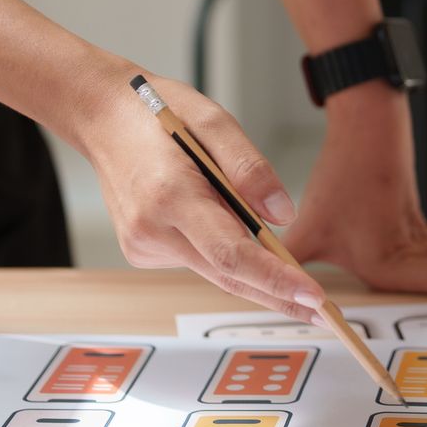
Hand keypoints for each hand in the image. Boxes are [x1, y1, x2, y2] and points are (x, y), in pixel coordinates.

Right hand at [77, 68, 330, 320]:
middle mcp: (152, 229)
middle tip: (324, 312)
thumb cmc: (159, 113)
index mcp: (170, 196)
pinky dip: (223, 253)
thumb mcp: (213, 120)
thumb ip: (251, 168)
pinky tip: (222, 223)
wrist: (102, 119)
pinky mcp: (141, 251)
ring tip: (289, 270)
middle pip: (228, 275)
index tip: (314, 298)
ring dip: (254, 274)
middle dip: (278, 295)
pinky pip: (197, 259)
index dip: (276, 280)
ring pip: (215, 270)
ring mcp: (142, 245)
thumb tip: (284, 215)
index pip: (232, 254)